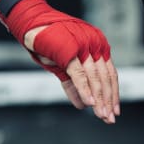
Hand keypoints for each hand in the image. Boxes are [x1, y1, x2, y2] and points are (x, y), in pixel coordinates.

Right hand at [0, 0, 118, 123]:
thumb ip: (74, 83)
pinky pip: (79, 74)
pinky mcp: (69, 51)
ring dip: (98, 99)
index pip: (109, 73)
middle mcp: (93, 44)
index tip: (114, 110)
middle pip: (105, 77)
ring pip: (95, 77)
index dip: (112, 93)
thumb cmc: (47, 43)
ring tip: (101, 114)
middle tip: (109, 118)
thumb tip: (83, 104)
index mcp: (96, 45)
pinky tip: (88, 104)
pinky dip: (84, 90)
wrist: (29, 25)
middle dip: (107, 100)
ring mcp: (82, 46)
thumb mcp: (63, 65)